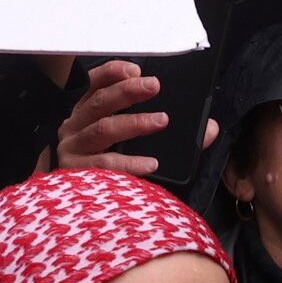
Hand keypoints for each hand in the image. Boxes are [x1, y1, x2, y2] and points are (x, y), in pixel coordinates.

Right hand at [54, 60, 218, 174]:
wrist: (87, 213)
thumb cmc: (112, 169)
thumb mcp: (139, 145)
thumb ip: (173, 135)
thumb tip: (210, 129)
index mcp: (87, 113)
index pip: (95, 84)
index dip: (113, 72)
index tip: (136, 69)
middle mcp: (74, 126)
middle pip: (100, 101)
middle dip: (128, 91)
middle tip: (155, 85)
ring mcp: (72, 149)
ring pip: (103, 129)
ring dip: (134, 122)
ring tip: (161, 120)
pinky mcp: (75, 173)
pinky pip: (105, 164)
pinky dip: (129, 163)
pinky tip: (151, 164)